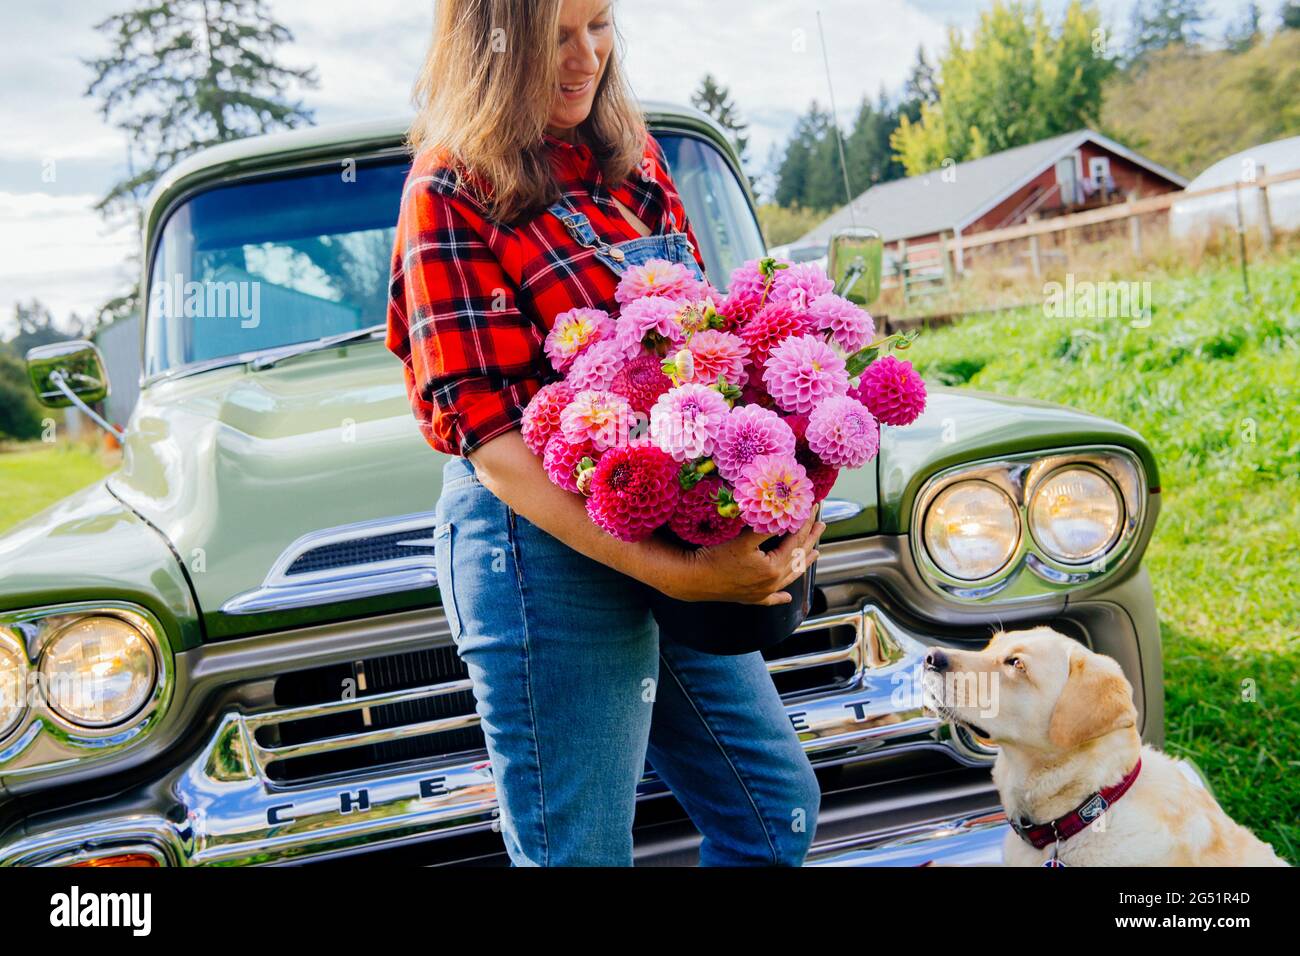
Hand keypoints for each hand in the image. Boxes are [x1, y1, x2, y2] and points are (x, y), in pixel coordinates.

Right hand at [662, 509, 825, 605]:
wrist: (693, 579)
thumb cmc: (715, 557)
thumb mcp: (742, 539)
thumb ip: (765, 528)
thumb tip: (784, 516)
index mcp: (773, 567)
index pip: (795, 540)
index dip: (804, 522)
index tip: (812, 508)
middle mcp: (772, 582)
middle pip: (798, 558)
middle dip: (811, 539)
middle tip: (822, 524)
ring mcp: (763, 592)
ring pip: (790, 577)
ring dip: (804, 563)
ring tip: (817, 553)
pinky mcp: (751, 598)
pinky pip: (771, 599)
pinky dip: (780, 598)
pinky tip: (787, 598)